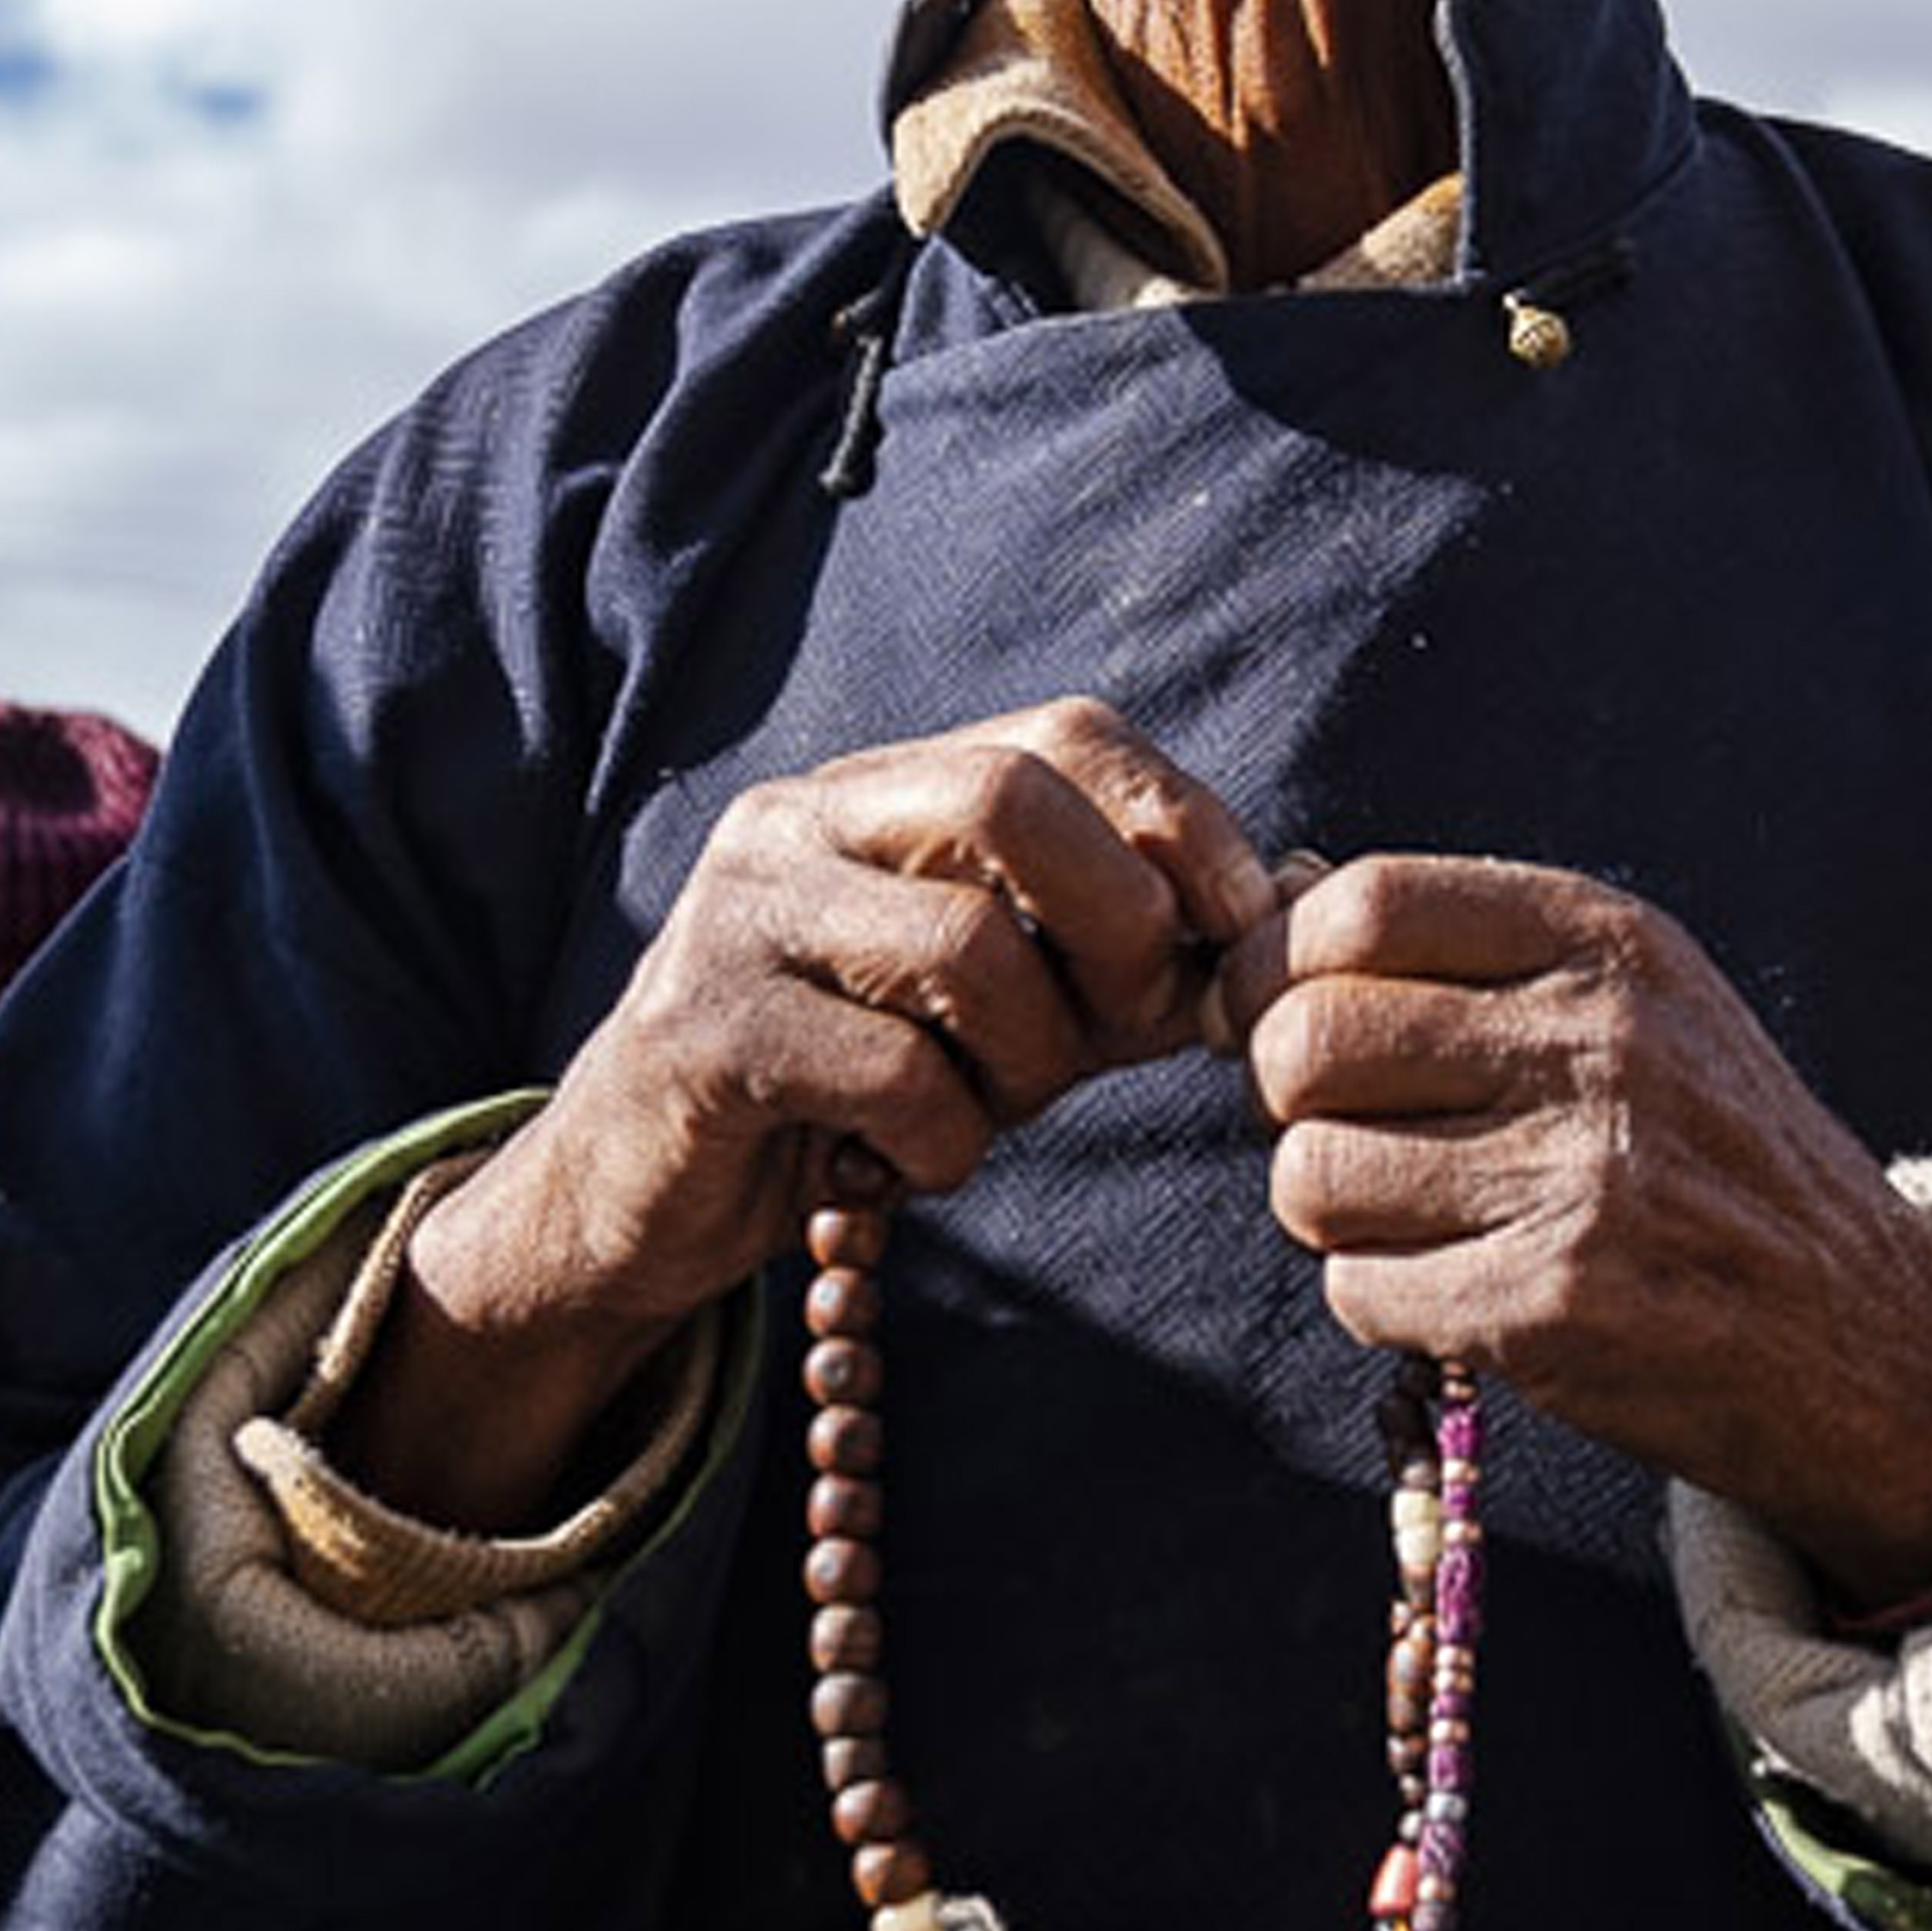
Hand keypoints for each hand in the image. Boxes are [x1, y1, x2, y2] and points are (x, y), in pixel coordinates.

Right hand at [343, 698, 1274, 1524]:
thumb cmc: (851, 1093)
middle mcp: (800, 818)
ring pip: (965, 944)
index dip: (1182, 818)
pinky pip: (894, 1074)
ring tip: (989, 1115)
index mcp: (882, 789)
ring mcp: (739, 915)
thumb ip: (1124, 959)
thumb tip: (1291, 907)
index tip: (1249, 928)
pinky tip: (905, 1166)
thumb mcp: (1007, 1013)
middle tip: (1136, 1028)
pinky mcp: (702, 1032)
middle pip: (1010, 795)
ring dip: (1029, 1061)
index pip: (1066, 730)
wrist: (640, 1200)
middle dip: (1119, 922)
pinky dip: (944, 1143)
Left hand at [1231, 854, 1931, 1615]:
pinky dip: (1382, 1298)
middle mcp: (1601, 1044)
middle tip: (1332, 1127)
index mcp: (1613, 943)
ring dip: (1330, 1208)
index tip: (1263, 1009)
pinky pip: (1359, 1289)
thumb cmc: (1711, 1155)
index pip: (1366, 905)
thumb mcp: (1635, 1004)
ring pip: (1312, 1174)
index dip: (1275, 961)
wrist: (1859, 1334)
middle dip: (1282, 1096)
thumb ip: (1466, 951)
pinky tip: (1461, 1289)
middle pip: (1310, 1039)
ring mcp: (1580, 1178)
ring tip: (1414, 1215)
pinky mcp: (1551, 1305)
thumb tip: (1277, 899)